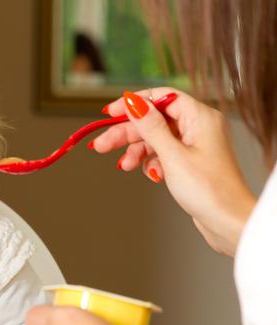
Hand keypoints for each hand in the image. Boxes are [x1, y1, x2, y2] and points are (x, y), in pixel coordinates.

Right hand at [93, 88, 255, 255]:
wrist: (228, 222)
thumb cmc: (210, 190)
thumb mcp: (173, 156)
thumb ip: (151, 127)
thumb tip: (134, 103)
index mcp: (200, 117)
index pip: (162, 97)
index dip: (134, 103)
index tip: (110, 111)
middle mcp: (198, 127)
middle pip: (153, 120)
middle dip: (126, 133)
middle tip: (102, 144)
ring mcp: (193, 144)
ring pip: (154, 139)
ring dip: (136, 151)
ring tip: (123, 165)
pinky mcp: (189, 161)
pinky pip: (161, 153)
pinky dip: (150, 162)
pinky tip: (149, 174)